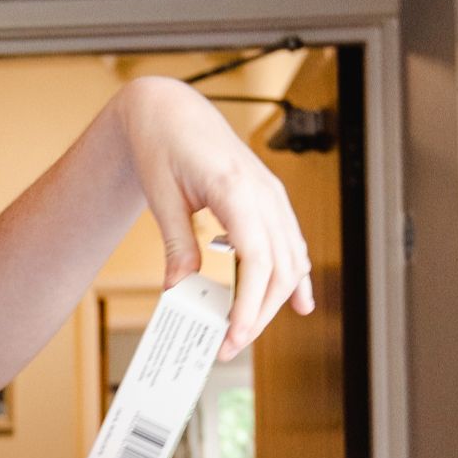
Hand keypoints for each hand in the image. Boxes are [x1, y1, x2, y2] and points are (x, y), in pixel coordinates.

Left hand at [116, 74, 314, 358]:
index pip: (258, 260)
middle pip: (279, 267)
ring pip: (290, 259)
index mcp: (237, 188)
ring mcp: (271, 195)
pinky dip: (293, 275)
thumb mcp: (161, 198)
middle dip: (258, 313)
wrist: (170, 111)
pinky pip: (290, 243)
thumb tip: (180, 291)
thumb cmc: (162, 144)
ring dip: (274, 301)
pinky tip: (296, 302)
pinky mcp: (269, 199)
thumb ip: (178, 245)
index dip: (250, 304)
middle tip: (229, 346)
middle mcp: (263, 192)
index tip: (233, 336)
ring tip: (250, 333)